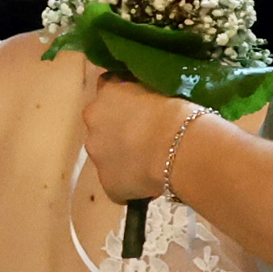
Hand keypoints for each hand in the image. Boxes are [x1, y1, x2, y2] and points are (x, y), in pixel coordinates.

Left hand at [76, 68, 194, 199]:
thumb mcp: (157, 88)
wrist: (179, 149)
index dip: (124, 103)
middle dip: (118, 131)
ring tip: (149, 163)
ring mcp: (97, 155)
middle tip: (145, 138)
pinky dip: (129, 183)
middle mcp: (93, 121)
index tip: (140, 110)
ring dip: (121, 157)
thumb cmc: (176, 113)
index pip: (109, 92)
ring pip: (106, 155)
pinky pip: (117, 183)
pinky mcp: (107, 184)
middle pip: (101, 126)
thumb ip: (142, 93)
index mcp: (107, 93)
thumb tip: (142, 102)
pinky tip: (149, 182)